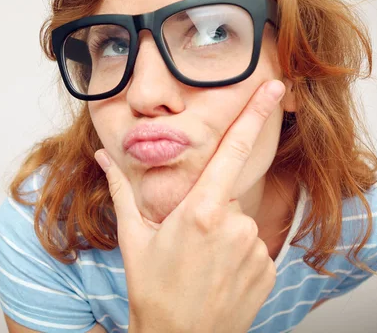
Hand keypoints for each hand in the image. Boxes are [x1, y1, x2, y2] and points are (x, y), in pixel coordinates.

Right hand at [94, 80, 284, 332]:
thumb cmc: (153, 289)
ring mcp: (256, 249)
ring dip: (222, 234)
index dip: (255, 114)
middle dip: (206, 209)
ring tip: (200, 263)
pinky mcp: (269, 270)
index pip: (233, 150)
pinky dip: (237, 255)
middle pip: (225, 197)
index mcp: (201, 210)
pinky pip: (253, 248)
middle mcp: (235, 225)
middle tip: (186, 242)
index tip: (274, 88)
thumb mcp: (133, 236)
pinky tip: (218, 275)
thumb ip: (121, 189)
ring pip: (240, 223)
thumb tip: (102, 156)